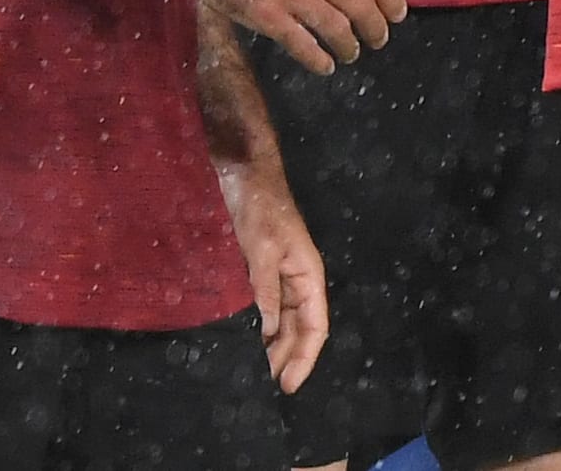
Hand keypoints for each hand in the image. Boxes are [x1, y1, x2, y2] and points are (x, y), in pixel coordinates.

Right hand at [191, 0, 407, 73]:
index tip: (398, 14)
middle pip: (360, 5)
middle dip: (376, 28)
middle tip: (379, 40)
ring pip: (336, 28)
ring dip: (350, 46)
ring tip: (351, 54)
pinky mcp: (266, 15)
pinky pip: (302, 45)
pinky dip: (319, 60)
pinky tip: (325, 65)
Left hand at [216, 151, 326, 391]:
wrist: (243, 172)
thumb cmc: (259, 206)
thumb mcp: (261, 247)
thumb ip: (265, 289)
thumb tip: (268, 330)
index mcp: (308, 273)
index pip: (316, 325)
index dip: (305, 357)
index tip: (288, 385)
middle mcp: (298, 278)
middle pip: (300, 328)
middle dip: (288, 358)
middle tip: (267, 388)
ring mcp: (280, 275)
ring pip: (283, 321)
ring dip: (275, 346)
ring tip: (258, 373)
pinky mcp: (261, 270)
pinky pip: (266, 308)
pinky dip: (260, 329)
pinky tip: (248, 342)